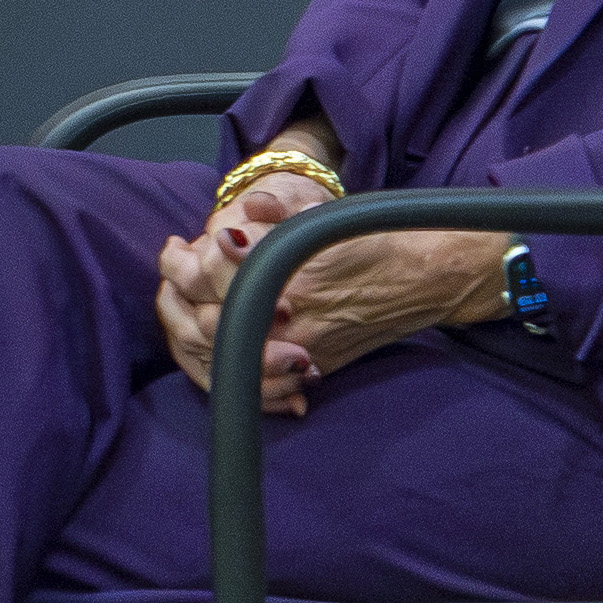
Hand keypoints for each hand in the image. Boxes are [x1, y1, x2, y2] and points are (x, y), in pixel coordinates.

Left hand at [155, 166, 505, 415]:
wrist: (430, 276)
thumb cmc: (376, 239)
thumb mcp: (321, 219)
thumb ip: (271, 226)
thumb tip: (224, 234)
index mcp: (290, 278)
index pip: (211, 280)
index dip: (183, 265)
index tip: (177, 247)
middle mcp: (292, 320)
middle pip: (208, 322)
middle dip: (180, 301)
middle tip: (172, 276)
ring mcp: (303, 350)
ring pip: (228, 354)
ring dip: (197, 334)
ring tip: (187, 307)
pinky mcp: (315, 368)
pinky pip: (259, 383)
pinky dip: (233, 368)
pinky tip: (219, 345)